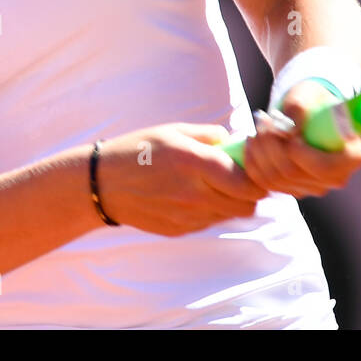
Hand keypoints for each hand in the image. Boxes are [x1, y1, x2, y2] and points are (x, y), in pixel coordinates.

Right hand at [96, 123, 268, 236]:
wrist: (102, 184)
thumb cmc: (137, 150)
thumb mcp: (173, 131)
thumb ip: (209, 135)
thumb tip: (234, 140)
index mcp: (195, 163)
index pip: (247, 183)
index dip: (258, 178)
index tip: (254, 168)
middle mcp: (194, 194)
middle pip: (246, 205)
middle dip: (250, 192)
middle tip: (240, 178)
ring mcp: (187, 216)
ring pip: (230, 216)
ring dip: (231, 202)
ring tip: (214, 185)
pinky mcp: (179, 230)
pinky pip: (209, 223)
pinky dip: (210, 211)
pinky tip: (193, 196)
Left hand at [241, 80, 360, 197]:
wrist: (307, 110)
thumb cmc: (312, 99)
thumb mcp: (308, 94)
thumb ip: (299, 107)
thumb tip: (289, 130)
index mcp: (352, 156)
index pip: (324, 168)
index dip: (301, 154)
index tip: (286, 131)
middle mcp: (336, 178)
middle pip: (294, 173)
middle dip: (271, 145)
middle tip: (263, 119)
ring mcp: (314, 187)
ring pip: (275, 179)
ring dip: (259, 151)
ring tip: (259, 125)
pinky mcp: (293, 188)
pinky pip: (265, 183)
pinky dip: (253, 162)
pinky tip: (252, 141)